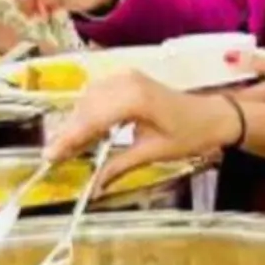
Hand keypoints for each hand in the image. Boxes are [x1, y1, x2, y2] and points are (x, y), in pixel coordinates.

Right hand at [44, 72, 240, 184]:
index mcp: (135, 98)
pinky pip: (97, 94)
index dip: (69, 138)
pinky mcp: (126, 79)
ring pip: (88, 99)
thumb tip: (94, 188)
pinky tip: (83, 132)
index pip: (92, 119)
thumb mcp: (154, 153)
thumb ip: (119, 166)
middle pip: (85, 108)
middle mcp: (126, 81)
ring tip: (65, 148)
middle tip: (53, 156)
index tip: (51, 156)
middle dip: (68, 132)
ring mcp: (125, 76)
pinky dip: (86, 113)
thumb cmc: (190, 134)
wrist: (213, 115)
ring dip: (76, 122)